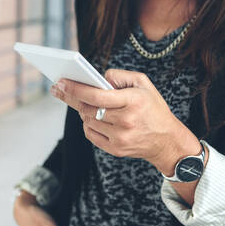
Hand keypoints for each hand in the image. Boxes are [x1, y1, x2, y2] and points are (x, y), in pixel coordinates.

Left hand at [50, 69, 200, 174]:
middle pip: (88, 108)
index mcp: (133, 101)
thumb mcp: (143, 84)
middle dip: (71, 97)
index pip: (97, 95)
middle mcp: (126, 121)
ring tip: (81, 102)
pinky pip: (91, 134)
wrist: (166, 141)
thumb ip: (119, 76)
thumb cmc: (152, 107)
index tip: (60, 82)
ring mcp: (120, 137)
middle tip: (57, 88)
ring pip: (87, 120)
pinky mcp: (115, 149)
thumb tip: (97, 78)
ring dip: (82, 110)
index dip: (75, 88)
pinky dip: (88, 123)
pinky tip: (91, 116)